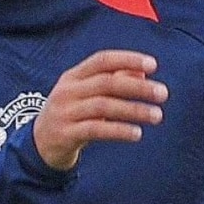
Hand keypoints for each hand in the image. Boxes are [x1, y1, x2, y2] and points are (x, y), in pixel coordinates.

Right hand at [32, 50, 167, 171]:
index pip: (102, 60)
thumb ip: (113, 80)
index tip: (153, 65)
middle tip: (163, 93)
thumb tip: (143, 72)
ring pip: (103, 106)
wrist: (40, 143)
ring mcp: (65, 113)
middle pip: (106, 83)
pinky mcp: (66, 134)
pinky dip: (118, 130)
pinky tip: (137, 133)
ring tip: (157, 115)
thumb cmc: (72, 113)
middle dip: (137, 87)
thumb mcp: (87, 94)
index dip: (127, 59)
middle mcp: (67, 91)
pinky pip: (96, 130)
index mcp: (73, 76)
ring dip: (133, 110)